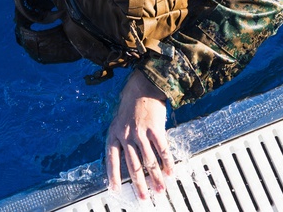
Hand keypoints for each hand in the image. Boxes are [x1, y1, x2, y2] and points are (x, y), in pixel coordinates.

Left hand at [105, 69, 173, 199]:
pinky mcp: (155, 129)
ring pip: (149, 162)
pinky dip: (167, 163)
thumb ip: (122, 138)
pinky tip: (170, 172)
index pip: (112, 159)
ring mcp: (141, 133)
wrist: (143, 85)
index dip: (113, 176)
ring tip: (160, 190)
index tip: (114, 190)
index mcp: (114, 134)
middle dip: (139, 184)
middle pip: (133, 165)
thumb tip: (127, 158)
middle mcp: (126, 135)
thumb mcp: (119, 120)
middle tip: (143, 198)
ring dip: (155, 178)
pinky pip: (162, 150)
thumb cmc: (131, 103)